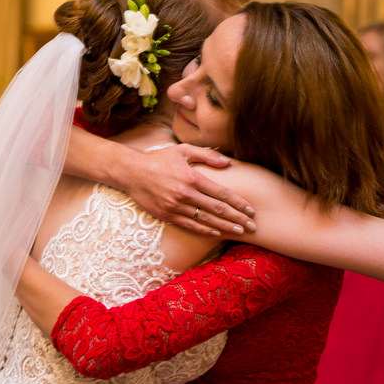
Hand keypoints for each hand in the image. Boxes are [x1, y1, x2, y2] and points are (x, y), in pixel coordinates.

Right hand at [117, 143, 255, 235]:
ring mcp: (175, 206)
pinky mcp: (167, 215)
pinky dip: (205, 231)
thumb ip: (207, 155)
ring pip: (206, 220)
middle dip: (237, 218)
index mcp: (192, 177)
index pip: (221, 193)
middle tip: (253, 225)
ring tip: (240, 232)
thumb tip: (229, 162)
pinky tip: (216, 233)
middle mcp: (185, 194)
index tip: (251, 209)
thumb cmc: (159, 159)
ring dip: (225, 227)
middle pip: (217, 209)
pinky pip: (189, 226)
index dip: (238, 202)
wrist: (131, 172)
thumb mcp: (183, 150)